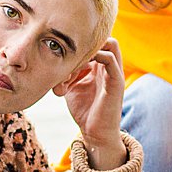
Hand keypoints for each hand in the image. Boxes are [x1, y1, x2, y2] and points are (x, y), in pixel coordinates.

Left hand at [55, 37, 127, 170]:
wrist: (95, 133)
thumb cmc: (85, 110)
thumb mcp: (71, 87)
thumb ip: (67, 72)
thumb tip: (54, 61)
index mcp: (99, 65)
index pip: (91, 42)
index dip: (74, 49)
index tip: (59, 64)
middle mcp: (109, 66)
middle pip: (101, 39)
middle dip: (80, 49)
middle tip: (64, 68)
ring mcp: (114, 72)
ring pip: (108, 44)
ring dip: (86, 53)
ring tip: (70, 74)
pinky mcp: (117, 82)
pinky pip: (110, 58)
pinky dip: (95, 57)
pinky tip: (77, 73)